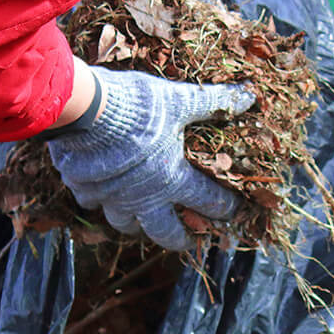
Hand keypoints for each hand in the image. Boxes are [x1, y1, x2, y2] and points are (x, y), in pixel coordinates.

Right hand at [47, 67, 253, 250]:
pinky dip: (100, 200)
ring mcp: (112, 199)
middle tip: (186, 240)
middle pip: (164, 233)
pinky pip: (93, 204)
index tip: (233, 213)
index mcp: (173, 179)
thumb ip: (214, 102)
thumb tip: (249, 94)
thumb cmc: (139, 107)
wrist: (85, 111)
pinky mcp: (84, 191)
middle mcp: (143, 198)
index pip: (207, 201)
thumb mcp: (180, 100)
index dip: (225, 208)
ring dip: (137, 224)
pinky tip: (101, 191)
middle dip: (179, 239)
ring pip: (126, 225)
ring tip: (141, 220)